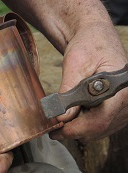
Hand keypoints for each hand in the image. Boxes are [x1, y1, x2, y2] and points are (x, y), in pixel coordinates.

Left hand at [49, 22, 127, 142]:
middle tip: (54, 128)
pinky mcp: (120, 107)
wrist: (97, 37)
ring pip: (100, 130)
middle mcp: (127, 101)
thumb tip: (61, 117)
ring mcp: (126, 106)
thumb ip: (68, 92)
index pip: (98, 121)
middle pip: (99, 129)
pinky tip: (75, 114)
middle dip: (74, 130)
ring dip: (80, 128)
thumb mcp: (75, 65)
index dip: (74, 130)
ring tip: (63, 118)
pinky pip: (104, 124)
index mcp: (120, 90)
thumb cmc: (88, 45)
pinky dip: (87, 123)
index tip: (56, 132)